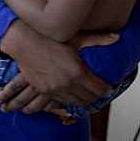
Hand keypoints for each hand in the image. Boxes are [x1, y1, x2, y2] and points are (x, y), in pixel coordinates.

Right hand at [0, 22, 117, 111]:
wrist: (23, 42)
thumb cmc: (48, 38)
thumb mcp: (75, 38)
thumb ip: (97, 40)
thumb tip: (116, 38)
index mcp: (78, 72)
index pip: (100, 89)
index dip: (107, 88)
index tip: (108, 85)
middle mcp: (68, 84)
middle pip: (89, 98)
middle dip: (96, 94)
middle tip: (98, 89)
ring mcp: (55, 89)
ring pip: (75, 102)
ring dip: (83, 98)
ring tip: (86, 92)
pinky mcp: (44, 91)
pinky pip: (60, 101)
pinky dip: (68, 99)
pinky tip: (70, 93)